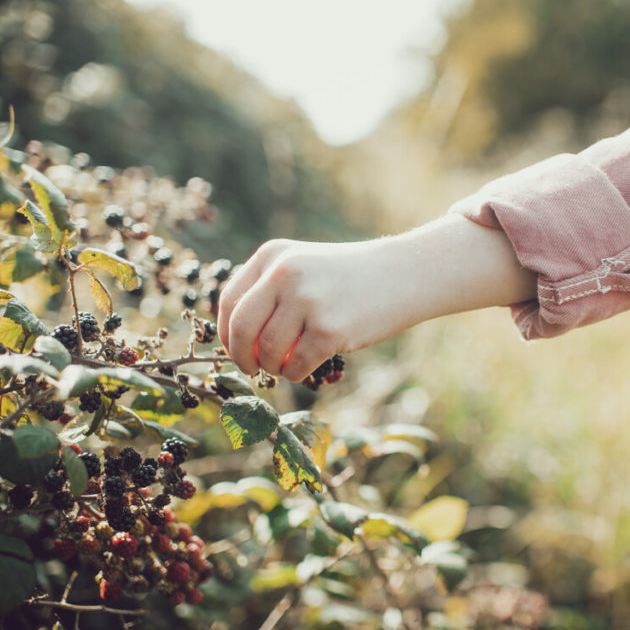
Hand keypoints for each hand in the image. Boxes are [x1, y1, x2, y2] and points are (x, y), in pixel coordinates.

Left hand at [218, 216, 536, 382]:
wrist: (404, 274)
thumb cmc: (351, 278)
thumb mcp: (305, 266)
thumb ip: (269, 291)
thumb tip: (234, 339)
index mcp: (273, 255)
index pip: (229, 300)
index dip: (226, 332)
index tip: (237, 348)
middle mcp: (284, 273)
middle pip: (240, 328)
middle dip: (241, 356)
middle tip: (252, 369)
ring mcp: (307, 300)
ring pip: (267, 352)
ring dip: (272, 368)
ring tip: (287, 365)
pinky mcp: (329, 328)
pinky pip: (295, 365)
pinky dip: (296, 373)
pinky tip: (308, 367)